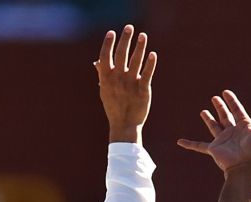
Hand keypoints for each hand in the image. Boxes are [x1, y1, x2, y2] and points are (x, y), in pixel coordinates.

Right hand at [96, 25, 156, 144]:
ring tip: (143, 35)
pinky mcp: (143, 90)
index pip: (106, 56)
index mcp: (107, 78)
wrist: (124, 125)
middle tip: (129, 27)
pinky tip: (153, 54)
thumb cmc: (114, 107)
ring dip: (139, 47)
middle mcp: (118, 79)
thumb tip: (97, 61)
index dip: (108, 43)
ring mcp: (130, 84)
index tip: (112, 32)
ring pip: (136, 61)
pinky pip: (147, 74)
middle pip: (121, 54)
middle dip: (125, 39)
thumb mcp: (105, 90)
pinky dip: (150, 64)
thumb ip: (102, 75)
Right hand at [178, 90, 250, 175]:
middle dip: (220, 106)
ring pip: (214, 126)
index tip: (226, 92)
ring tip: (203, 111)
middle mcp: (233, 132)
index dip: (232, 101)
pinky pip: (199, 146)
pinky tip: (180, 142)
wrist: (245, 166)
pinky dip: (189, 144)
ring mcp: (222, 140)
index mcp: (244, 126)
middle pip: (225, 116)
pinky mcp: (214, 148)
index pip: (237, 110)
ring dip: (209, 118)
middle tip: (215, 98)